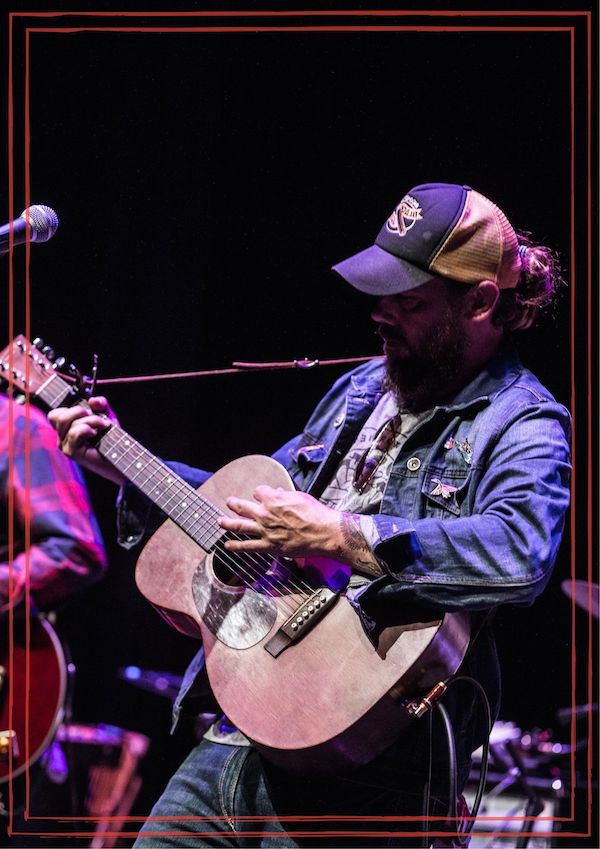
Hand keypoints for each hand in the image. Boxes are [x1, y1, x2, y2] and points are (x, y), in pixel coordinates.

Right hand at [48, 396, 125, 485]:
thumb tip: (93, 400)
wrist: (122, 457)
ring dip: (90, 419)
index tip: (87, 408)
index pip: (55, 414)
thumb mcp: (107, 415)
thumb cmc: (113, 438)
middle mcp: (62, 438)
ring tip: (103, 425)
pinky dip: (87, 428)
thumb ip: (100, 405)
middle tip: (95, 415)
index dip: (69, 407)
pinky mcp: (71, 452)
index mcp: (66, 429)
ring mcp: (65, 446)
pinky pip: (74, 432)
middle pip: (57, 415)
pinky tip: (96, 433)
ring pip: (67, 422)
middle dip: (78, 410)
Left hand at [218, 486, 341, 558]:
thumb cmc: (315, 514)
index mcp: (273, 499)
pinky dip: (235, 546)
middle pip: (242, 506)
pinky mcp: (268, 546)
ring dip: (227, 523)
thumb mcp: (300, 497)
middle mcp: (265, 513)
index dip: (260, 493)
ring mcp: (264, 530)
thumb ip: (286, 495)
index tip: (262, 495)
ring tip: (220, 521)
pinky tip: (227, 546)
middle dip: (234, 503)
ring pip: (238, 525)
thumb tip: (278, 492)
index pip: (258, 491)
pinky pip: (247, 546)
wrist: (323, 533)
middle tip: (229, 502)